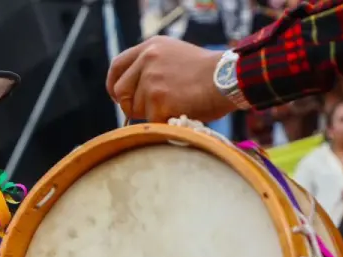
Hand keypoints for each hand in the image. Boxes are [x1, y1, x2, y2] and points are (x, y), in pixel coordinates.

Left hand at [106, 36, 236, 122]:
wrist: (229, 78)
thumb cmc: (208, 72)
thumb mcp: (175, 56)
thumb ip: (152, 66)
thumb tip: (133, 89)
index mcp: (150, 47)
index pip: (117, 65)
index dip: (113, 84)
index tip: (117, 96)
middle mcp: (147, 60)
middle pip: (120, 91)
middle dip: (131, 104)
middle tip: (150, 109)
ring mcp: (152, 80)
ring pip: (134, 109)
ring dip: (151, 114)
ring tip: (175, 106)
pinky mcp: (158, 101)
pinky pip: (150, 121)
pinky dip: (162, 123)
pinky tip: (179, 114)